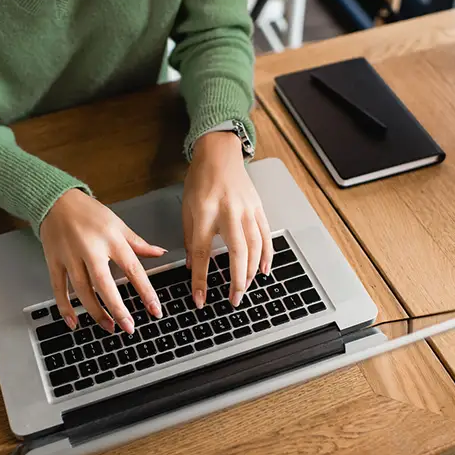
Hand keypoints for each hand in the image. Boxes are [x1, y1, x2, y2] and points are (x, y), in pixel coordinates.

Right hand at [40, 189, 165, 334]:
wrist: (55, 200)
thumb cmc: (89, 212)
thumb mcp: (118, 224)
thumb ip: (138, 242)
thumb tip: (160, 253)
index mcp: (111, 239)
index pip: (133, 269)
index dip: (145, 291)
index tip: (155, 310)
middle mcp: (91, 249)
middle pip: (104, 284)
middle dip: (117, 308)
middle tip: (129, 327)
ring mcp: (70, 256)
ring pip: (82, 290)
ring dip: (96, 312)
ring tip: (109, 327)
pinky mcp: (54, 261)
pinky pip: (59, 289)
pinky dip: (65, 307)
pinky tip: (74, 322)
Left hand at [182, 131, 272, 307]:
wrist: (220, 154)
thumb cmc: (200, 180)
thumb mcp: (187, 209)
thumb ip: (189, 239)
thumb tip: (192, 268)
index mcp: (205, 213)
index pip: (202, 253)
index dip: (200, 280)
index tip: (200, 299)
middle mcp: (228, 212)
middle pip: (237, 253)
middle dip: (236, 281)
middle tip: (234, 300)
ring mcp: (247, 210)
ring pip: (255, 247)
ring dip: (251, 271)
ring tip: (245, 288)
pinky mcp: (258, 209)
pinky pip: (266, 236)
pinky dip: (267, 255)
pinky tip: (264, 270)